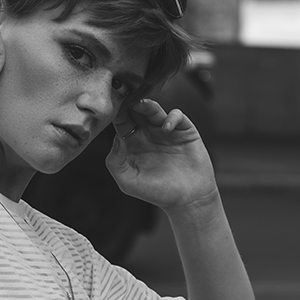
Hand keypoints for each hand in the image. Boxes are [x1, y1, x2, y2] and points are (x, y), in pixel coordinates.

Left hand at [106, 98, 217, 212]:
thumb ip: (115, 161)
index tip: (112, 110)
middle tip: (125, 100)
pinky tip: (166, 128)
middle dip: (129, 104)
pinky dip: (171, 117)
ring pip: (153, 109)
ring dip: (146, 105)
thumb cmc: (156, 193)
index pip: (121, 123)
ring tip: (141, 105)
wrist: (187, 199)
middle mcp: (147, 134)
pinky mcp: (184, 130)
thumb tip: (116, 138)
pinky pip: (176, 115)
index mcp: (132, 144)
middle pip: (135, 112)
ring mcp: (165, 131)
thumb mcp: (128, 182)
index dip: (116, 115)